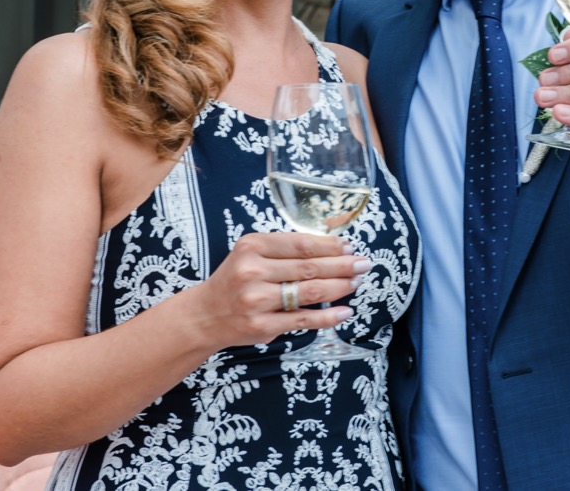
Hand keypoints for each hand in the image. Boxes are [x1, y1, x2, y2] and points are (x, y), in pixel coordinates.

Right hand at [188, 232, 366, 349]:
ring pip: (309, 292)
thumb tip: (335, 247)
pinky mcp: (262, 326)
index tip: (350, 246)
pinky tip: (344, 311)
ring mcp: (257, 300)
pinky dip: (327, 316)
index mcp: (252, 247)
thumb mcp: (253, 254)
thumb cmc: (236, 279)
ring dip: (340, 287)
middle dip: (343, 265)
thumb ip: (286, 250)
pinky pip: (303, 320)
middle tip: (364, 264)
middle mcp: (252, 272)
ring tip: (356, 282)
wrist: (205, 315)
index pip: (301, 244)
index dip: (330, 246)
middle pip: (309, 267)